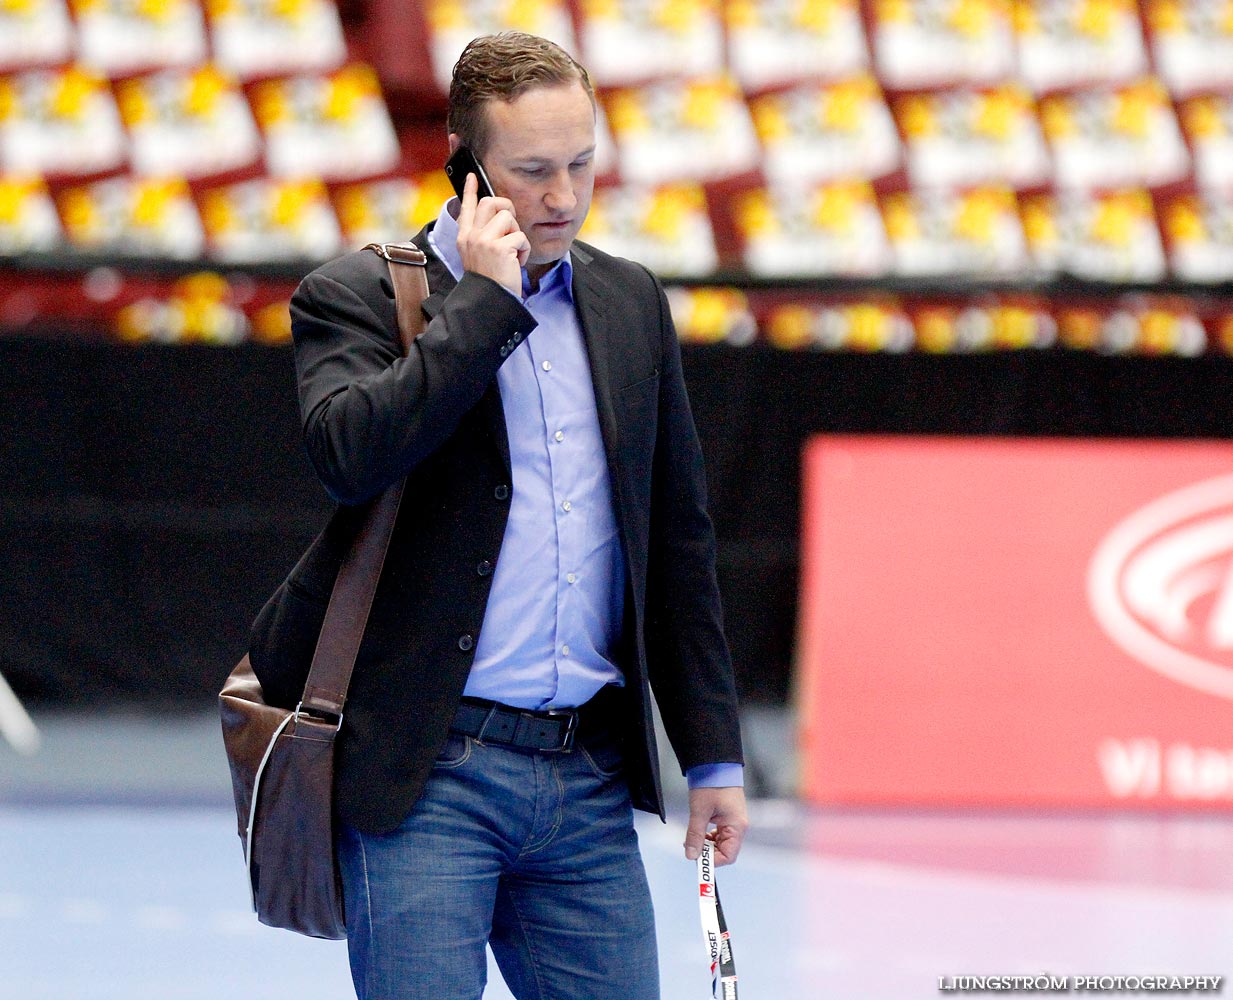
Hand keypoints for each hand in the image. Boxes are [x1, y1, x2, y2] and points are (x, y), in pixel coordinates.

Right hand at [455, 172, 529, 295]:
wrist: (489, 300)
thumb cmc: (490, 280)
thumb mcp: (478, 255)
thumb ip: (483, 236)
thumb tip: (498, 216)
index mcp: (464, 237)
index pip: (467, 207)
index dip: (469, 190)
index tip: (472, 176)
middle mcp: (471, 236)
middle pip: (491, 202)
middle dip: (507, 208)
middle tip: (511, 226)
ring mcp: (483, 241)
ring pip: (508, 218)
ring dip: (517, 234)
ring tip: (512, 253)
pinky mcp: (499, 248)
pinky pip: (521, 237)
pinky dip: (524, 251)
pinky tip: (516, 263)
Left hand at [684, 786, 747, 866]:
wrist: (715, 763)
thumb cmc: (711, 784)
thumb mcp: (699, 811)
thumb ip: (695, 835)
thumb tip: (691, 855)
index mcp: (737, 826)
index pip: (728, 856)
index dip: (713, 861)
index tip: (696, 859)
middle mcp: (738, 826)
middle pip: (725, 851)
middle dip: (708, 852)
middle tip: (691, 847)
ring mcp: (733, 821)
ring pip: (721, 843)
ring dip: (707, 844)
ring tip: (692, 838)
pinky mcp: (727, 816)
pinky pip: (719, 834)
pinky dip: (708, 836)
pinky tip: (698, 831)